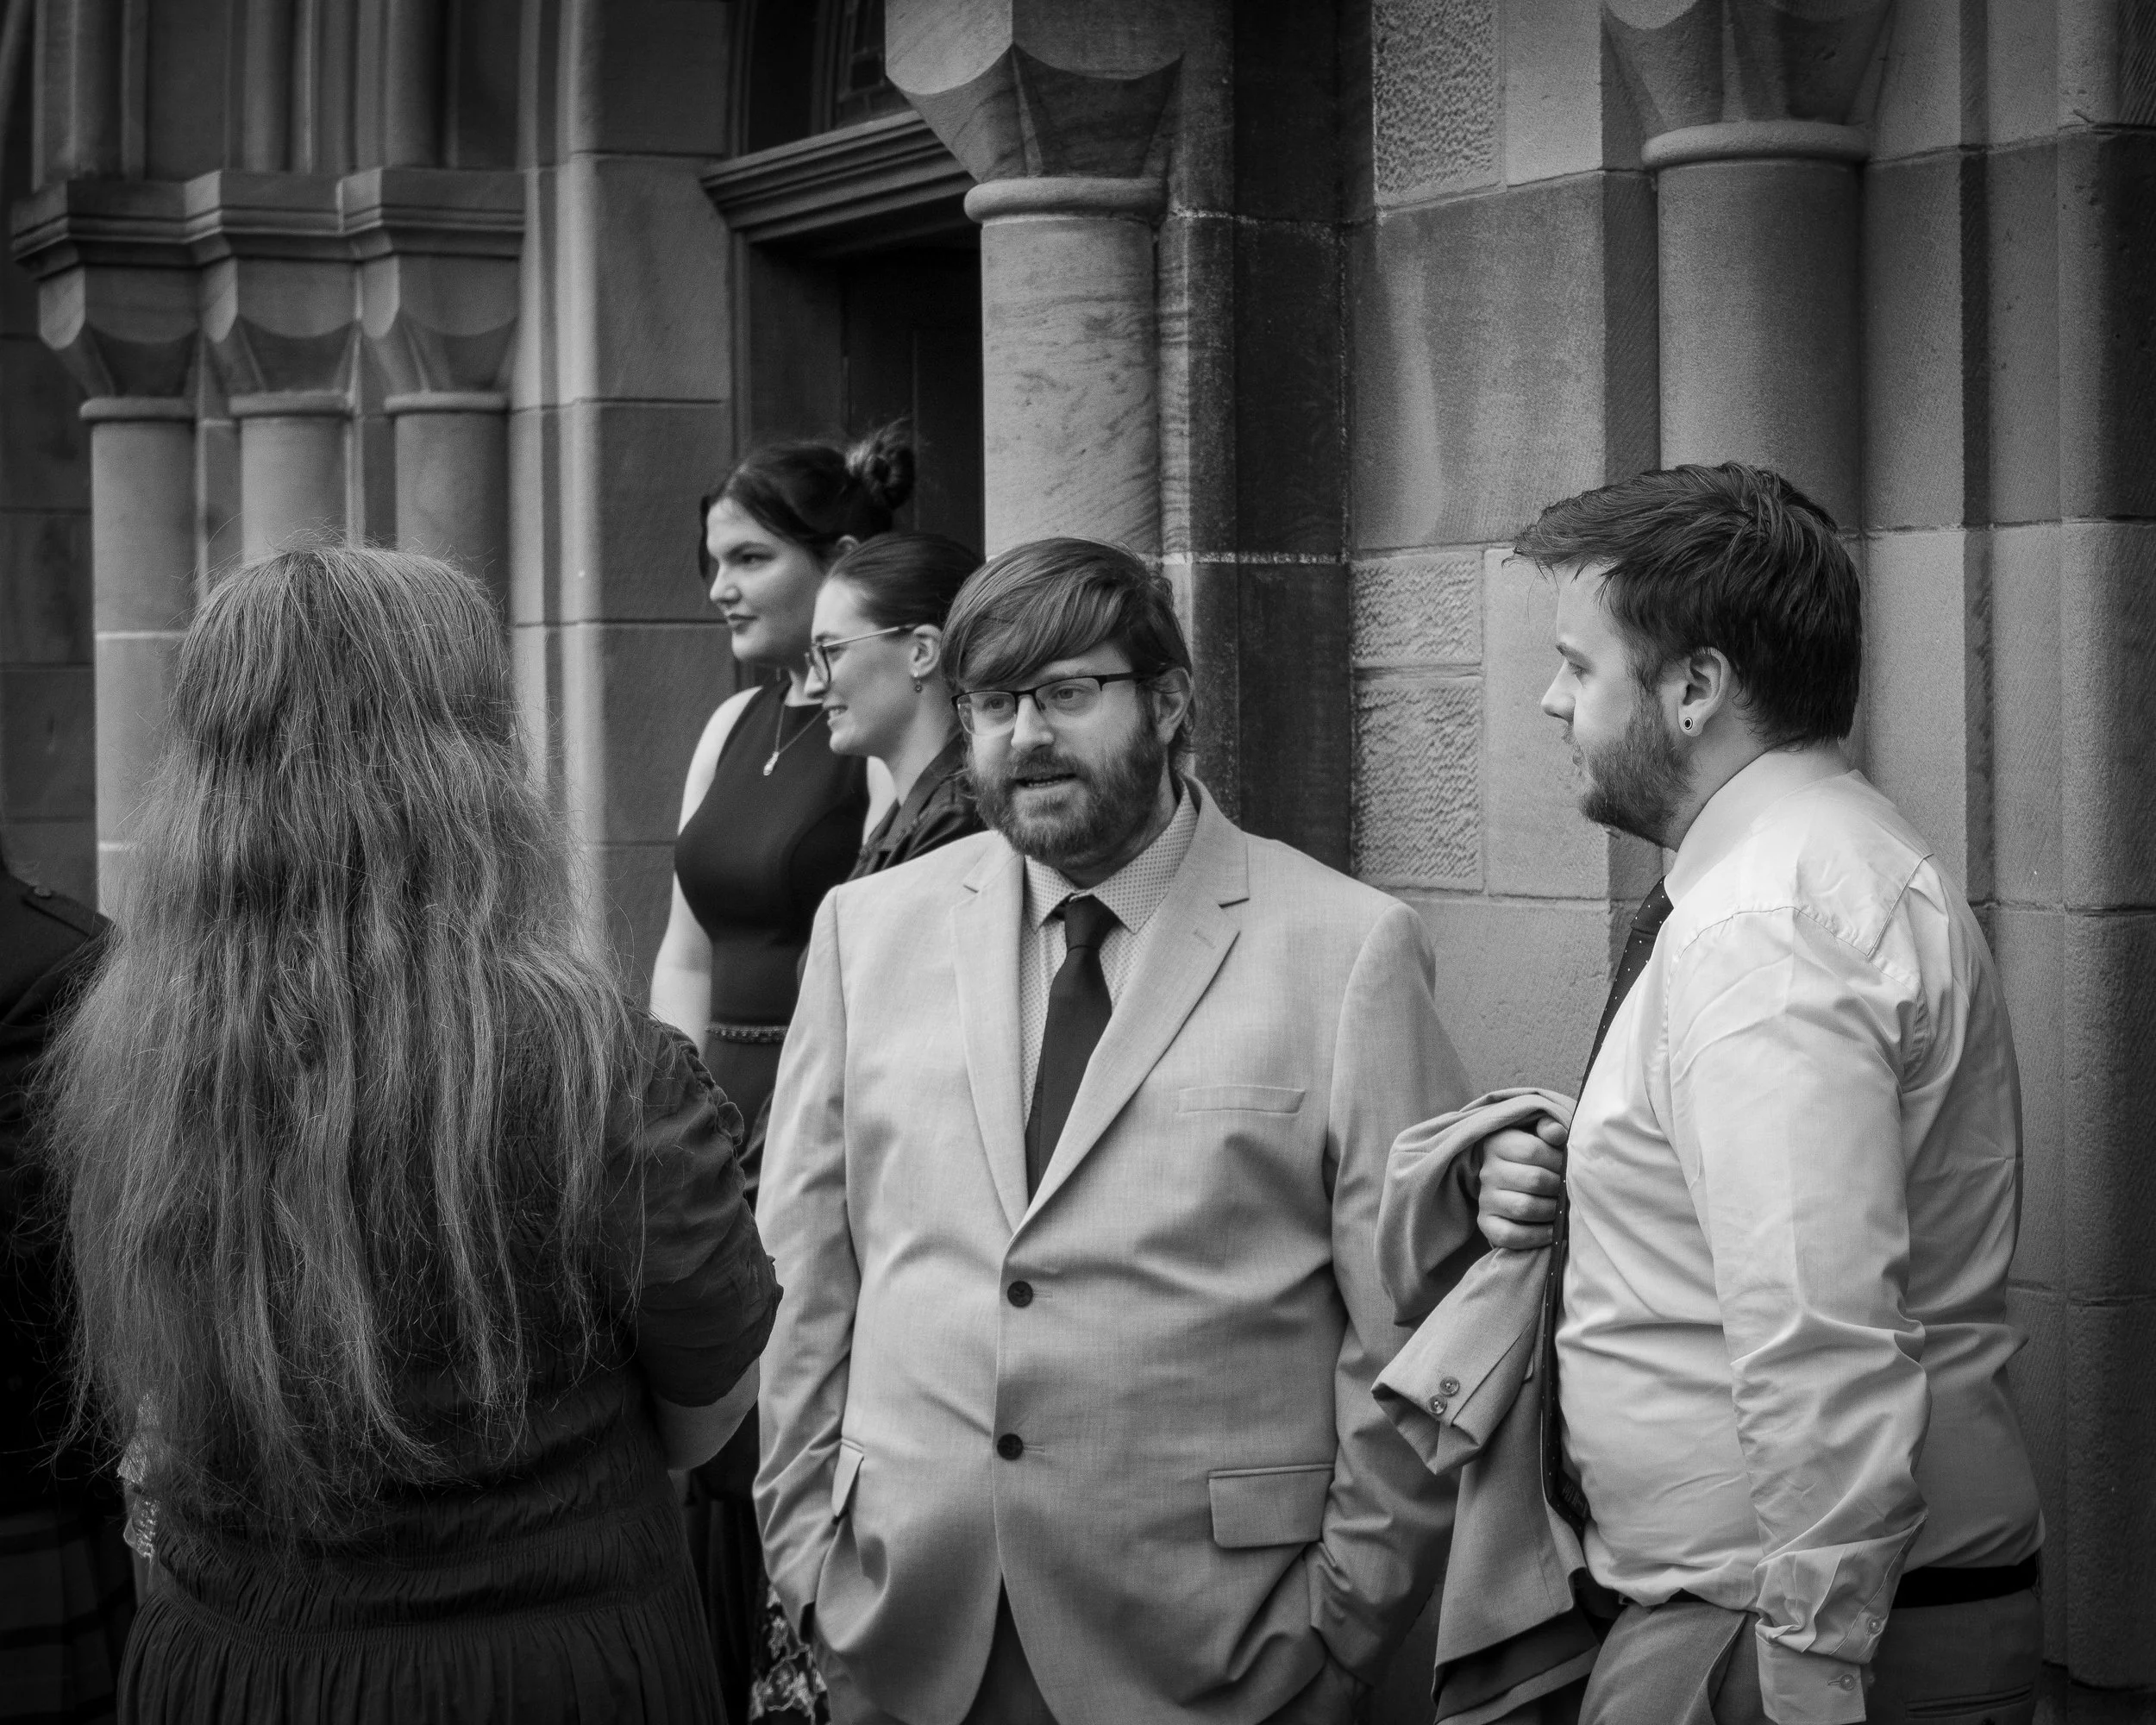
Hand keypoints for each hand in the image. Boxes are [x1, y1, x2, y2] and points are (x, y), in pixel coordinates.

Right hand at [1476, 1115, 1566, 1249]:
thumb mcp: (1537, 1134)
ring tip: (1563, 1209)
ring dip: (1551, 1211)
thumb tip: (1557, 1133)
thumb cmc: (1533, 1156)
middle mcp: (1488, 1171)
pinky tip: (1551, 1231)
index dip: (1557, 1160)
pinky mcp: (1486, 1223)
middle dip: (1559, 1187)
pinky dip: (1535, 1236)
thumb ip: (1548, 1128)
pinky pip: (1510, 1235)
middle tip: (1570, 1190)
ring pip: (1523, 1208)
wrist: (1511, 1179)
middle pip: (1533, 1180)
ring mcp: (1485, 1199)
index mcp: (1498, 1143)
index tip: (1569, 1166)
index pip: (1533, 1150)